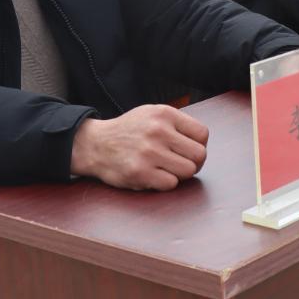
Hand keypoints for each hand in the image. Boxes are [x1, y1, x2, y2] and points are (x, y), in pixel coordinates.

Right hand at [70, 105, 207, 190]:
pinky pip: (171, 184)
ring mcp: (149, 152)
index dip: (199, 146)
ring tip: (167, 169)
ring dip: (180, 174)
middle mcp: (158, 131)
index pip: (203, 134)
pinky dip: (165, 183)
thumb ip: (177, 123)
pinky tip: (154, 175)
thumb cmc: (129, 131)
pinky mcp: (140, 172)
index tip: (187, 150)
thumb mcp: (152, 114)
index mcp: (165, 114)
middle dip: (193, 162)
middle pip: (200, 155)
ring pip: (188, 171)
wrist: (95, 144)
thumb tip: (203, 141)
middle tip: (180, 163)